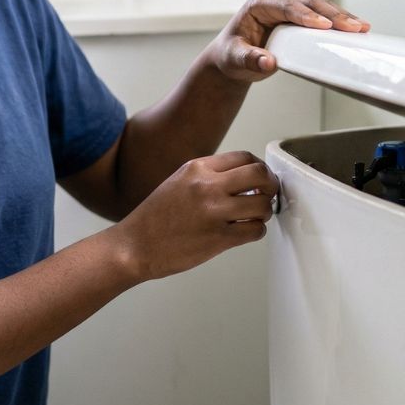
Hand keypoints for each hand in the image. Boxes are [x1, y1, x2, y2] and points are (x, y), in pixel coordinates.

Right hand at [114, 150, 279, 281]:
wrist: (134, 246)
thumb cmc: (154, 219)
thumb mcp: (178, 182)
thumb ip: (207, 176)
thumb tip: (241, 178)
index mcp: (196, 168)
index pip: (244, 157)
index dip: (259, 168)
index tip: (260, 179)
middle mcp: (207, 186)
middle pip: (259, 174)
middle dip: (271, 185)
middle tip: (267, 195)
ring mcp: (214, 212)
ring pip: (263, 204)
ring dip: (264, 211)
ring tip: (254, 217)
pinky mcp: (218, 238)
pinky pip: (255, 230)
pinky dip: (256, 231)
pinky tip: (245, 232)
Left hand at [211, 0, 369, 82]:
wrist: (233, 57)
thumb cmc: (232, 55)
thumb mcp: (235, 59)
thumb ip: (250, 59)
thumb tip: (268, 62)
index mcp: (259, 3)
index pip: (286, 6)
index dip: (306, 16)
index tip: (325, 26)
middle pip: (309, 3)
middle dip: (332, 15)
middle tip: (354, 27)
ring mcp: (290, 4)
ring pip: (320, 7)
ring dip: (342, 17)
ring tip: (362, 28)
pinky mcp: (300, 14)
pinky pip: (322, 15)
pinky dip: (339, 22)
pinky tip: (357, 28)